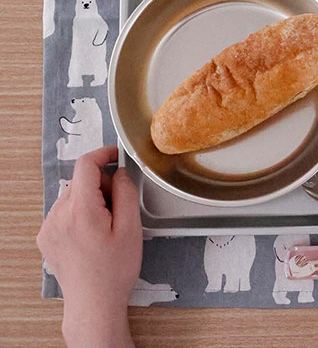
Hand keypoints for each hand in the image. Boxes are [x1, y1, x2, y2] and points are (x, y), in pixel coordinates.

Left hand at [37, 146, 141, 347]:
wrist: (93, 303)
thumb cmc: (114, 270)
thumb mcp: (131, 228)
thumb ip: (126, 193)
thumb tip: (120, 172)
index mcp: (80, 210)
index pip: (86, 164)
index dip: (104, 154)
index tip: (117, 155)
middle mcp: (58, 215)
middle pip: (81, 181)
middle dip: (103, 185)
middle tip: (121, 208)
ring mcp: (48, 226)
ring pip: (73, 196)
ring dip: (91, 200)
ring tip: (107, 227)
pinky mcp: (46, 236)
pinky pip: (64, 211)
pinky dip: (80, 213)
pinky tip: (93, 234)